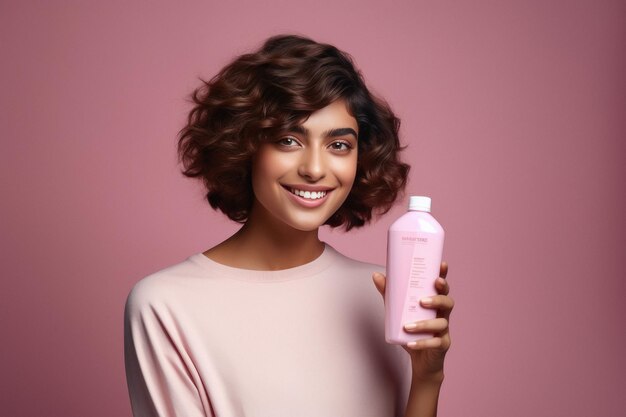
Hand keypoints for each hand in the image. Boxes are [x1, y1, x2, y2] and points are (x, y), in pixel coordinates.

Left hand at [373, 262, 453, 381]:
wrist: (421, 361)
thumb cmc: (411, 331)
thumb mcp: (398, 311)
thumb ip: (389, 294)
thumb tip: (376, 275)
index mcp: (434, 303)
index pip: (441, 286)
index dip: (443, 275)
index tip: (442, 265)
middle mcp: (442, 314)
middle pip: (448, 302)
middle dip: (438, 298)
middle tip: (422, 300)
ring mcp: (444, 330)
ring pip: (441, 323)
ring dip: (425, 324)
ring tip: (408, 325)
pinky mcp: (442, 346)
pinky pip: (436, 343)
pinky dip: (423, 343)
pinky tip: (411, 343)